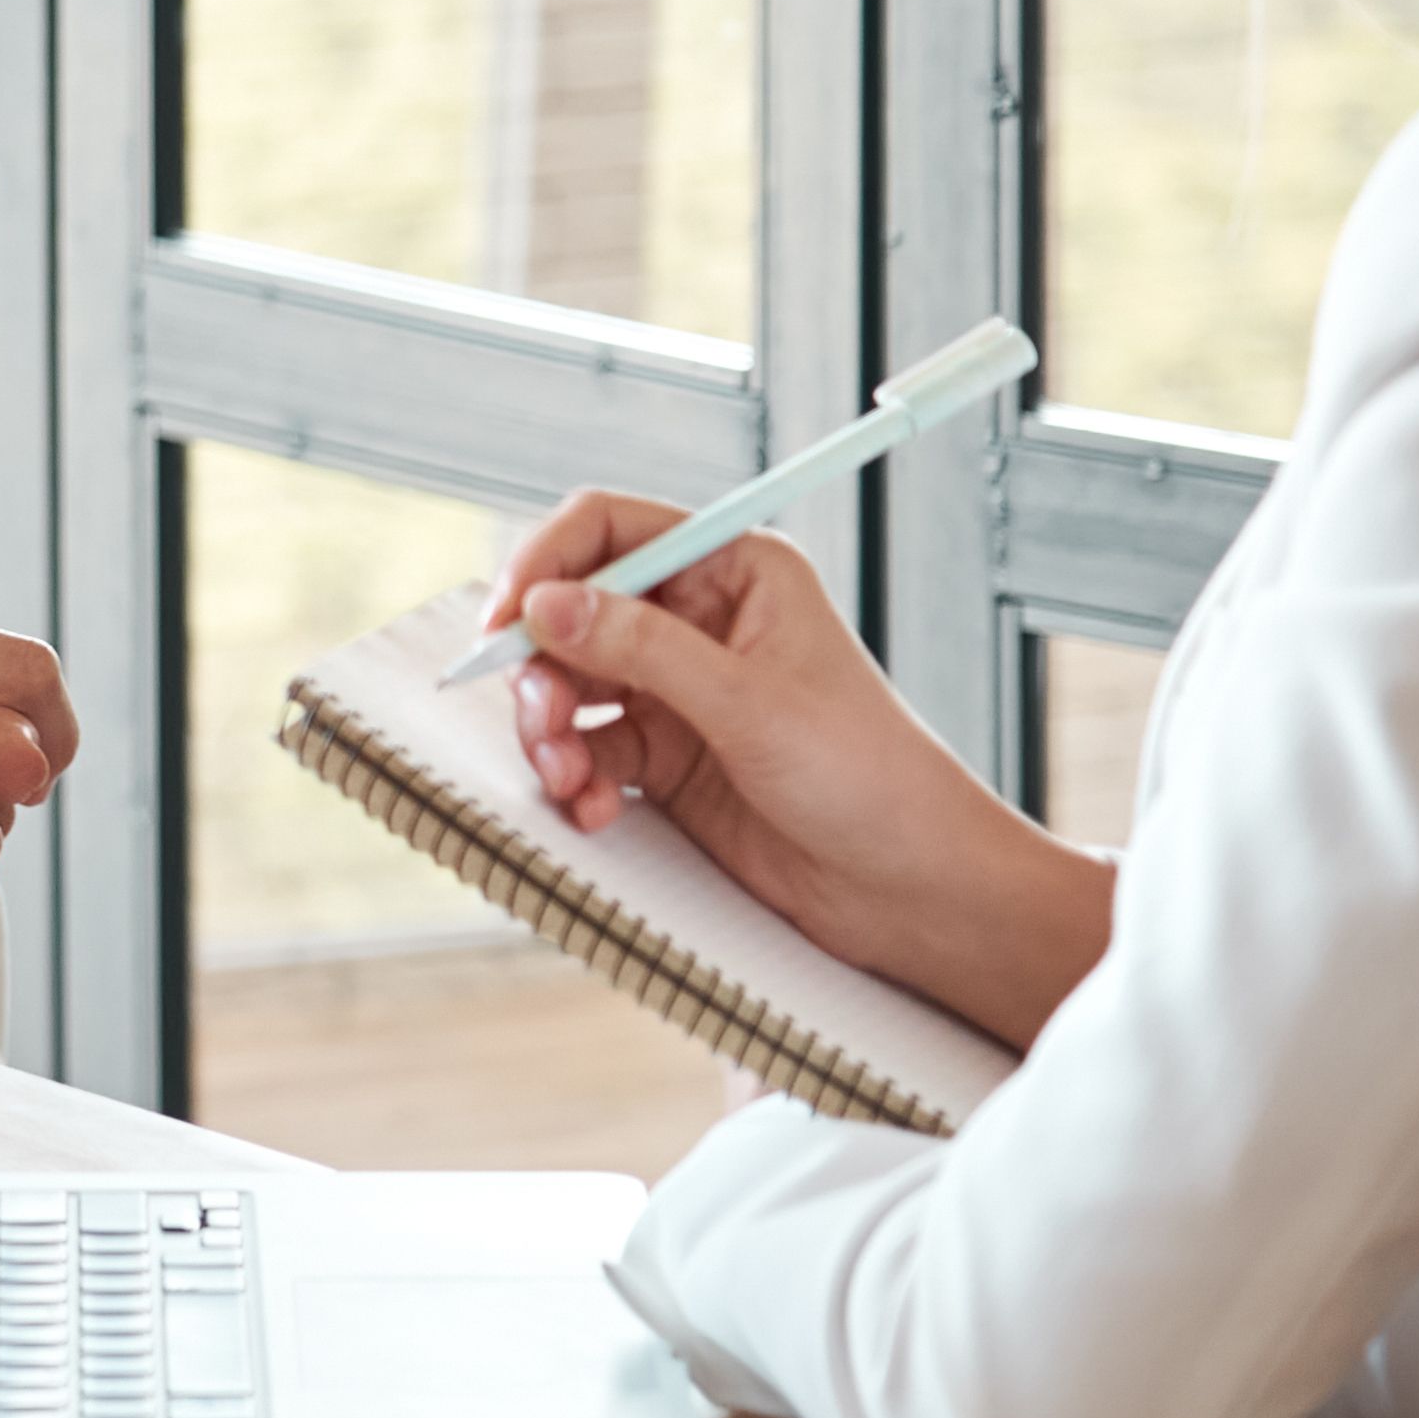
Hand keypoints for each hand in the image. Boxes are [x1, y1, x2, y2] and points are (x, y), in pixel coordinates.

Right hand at [486, 492, 1108, 1049]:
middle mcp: (699, 621)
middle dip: (542, 667)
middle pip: (572, 611)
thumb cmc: (869, 777)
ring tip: (569, 778)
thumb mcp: (750, 704)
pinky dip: (577, 778)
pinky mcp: (666, 757)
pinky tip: (596, 810)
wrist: (912, 888)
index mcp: (735, 571)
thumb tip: (545, 604)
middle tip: (542, 720)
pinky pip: (588, 748)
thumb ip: (641, 649)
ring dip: (551, 730)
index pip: (610, 529)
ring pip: (568, 684)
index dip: (547, 563)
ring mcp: (679, 690)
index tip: (507, 617)